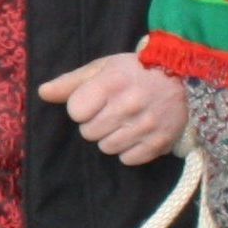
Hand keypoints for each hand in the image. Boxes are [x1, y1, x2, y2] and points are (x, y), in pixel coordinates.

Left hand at [40, 48, 188, 166]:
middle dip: (95, 123)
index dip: (81, 107)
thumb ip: (71, 82)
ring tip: (124, 122)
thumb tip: (43, 93)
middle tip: (110, 111)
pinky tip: (136, 133)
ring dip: (111, 137)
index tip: (93, 100)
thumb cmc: (137, 70)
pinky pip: (128, 159)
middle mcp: (129, 105)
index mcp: (112, 83)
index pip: (75, 111)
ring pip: (107, 148)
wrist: (184, 78)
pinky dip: (129, 150)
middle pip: (89, 132)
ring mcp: (146, 126)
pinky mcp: (160, 143)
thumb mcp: (103, 67)